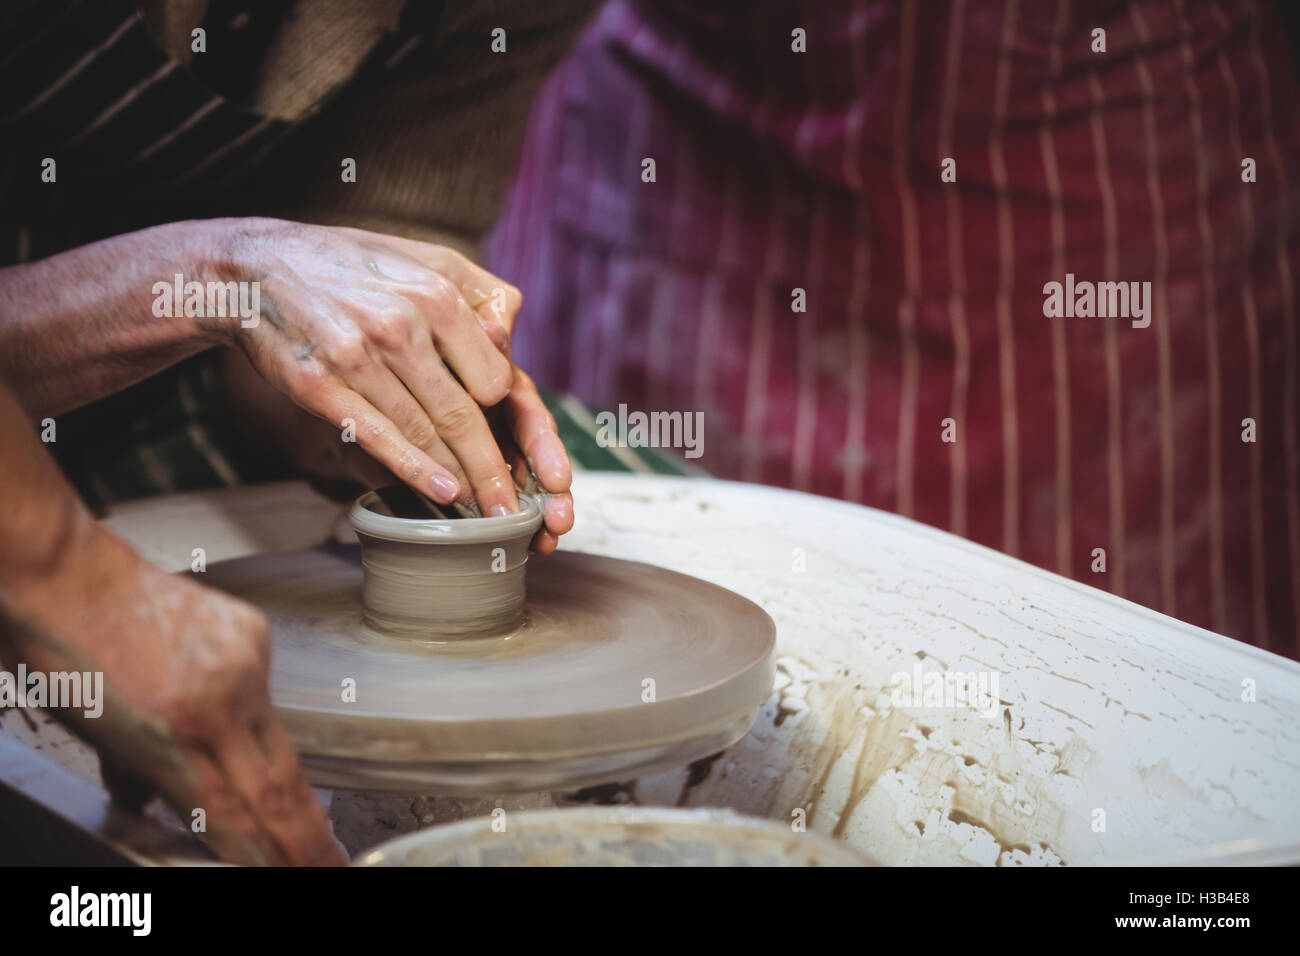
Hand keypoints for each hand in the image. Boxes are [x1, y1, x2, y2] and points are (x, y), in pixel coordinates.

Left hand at [2, 526, 343, 865]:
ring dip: (290, 786)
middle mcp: (220, 696)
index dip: (265, 853)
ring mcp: (244, 661)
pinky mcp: (254, 632)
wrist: (68, 573)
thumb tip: (156, 802)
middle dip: (307, 836)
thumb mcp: (92, 734)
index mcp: (172, 730)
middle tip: (330, 866)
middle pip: (278, 783)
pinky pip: (265, 690)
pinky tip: (234, 718)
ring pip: (279, 740)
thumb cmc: (63, 650)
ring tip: (309, 824)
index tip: (291, 873)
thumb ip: (137, 774)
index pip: (232, 813)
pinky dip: (254, 716)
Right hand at [212, 219, 566, 520]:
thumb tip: (511, 337)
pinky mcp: (319, 386)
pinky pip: (378, 437)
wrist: (251, 270)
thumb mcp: (422, 256)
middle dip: (493, 470)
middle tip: (512, 509)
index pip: (494, 377)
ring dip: (459, 479)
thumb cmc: (349, 266)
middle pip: (463, 415)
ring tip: (484, 511)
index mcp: (434, 294)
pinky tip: (441, 491)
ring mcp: (357, 358)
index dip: (504, 415)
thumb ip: (477, 292)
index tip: (509, 442)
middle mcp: (399, 326)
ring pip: (424, 432)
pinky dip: (413, 470)